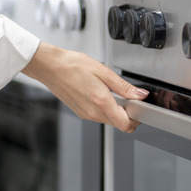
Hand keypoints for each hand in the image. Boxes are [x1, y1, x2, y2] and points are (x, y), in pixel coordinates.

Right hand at [21, 42, 147, 132]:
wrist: (50, 67)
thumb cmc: (72, 65)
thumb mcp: (103, 71)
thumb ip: (124, 87)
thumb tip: (140, 95)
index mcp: (100, 101)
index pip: (125, 124)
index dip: (136, 119)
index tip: (140, 108)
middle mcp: (92, 112)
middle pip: (118, 124)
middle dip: (128, 115)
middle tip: (129, 98)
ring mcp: (85, 114)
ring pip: (109, 120)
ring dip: (116, 111)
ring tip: (112, 91)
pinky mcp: (81, 112)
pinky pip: (99, 116)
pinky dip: (105, 108)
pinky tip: (101, 93)